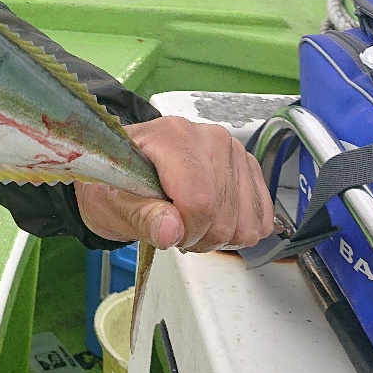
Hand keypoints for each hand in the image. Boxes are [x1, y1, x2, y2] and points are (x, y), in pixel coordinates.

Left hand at [74, 117, 272, 251]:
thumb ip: (141, 216)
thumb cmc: (114, 182)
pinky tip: (211, 218)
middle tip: (173, 227)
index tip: (166, 232)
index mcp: (171, 137)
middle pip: (224, 215)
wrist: (124, 169)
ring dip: (218, 235)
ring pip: (246, 221)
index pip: (199, 201)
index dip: (185, 231)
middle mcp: (208, 137)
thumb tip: (171, 230)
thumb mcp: (110, 203)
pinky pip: (261, 217)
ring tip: (189, 221)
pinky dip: (238, 229)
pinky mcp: (248, 167)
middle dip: (198, 236)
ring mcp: (232, 150)